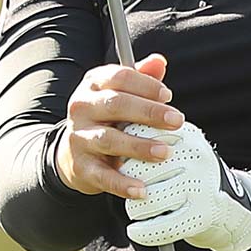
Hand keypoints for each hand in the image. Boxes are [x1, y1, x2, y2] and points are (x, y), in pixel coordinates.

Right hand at [55, 53, 187, 199]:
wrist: (73, 153)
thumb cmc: (107, 118)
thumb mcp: (120, 94)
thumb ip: (141, 78)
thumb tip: (160, 61)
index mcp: (94, 85)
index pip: (119, 77)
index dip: (145, 85)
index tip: (168, 96)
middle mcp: (82, 107)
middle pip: (115, 104)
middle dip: (148, 112)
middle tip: (176, 121)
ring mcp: (79, 137)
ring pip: (109, 139)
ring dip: (139, 146)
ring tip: (165, 152)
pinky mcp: (81, 165)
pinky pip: (102, 175)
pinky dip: (122, 184)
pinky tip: (142, 189)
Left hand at [118, 121, 250, 250]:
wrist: (230, 208)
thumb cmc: (191, 176)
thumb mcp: (178, 149)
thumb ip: (150, 140)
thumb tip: (115, 143)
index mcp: (186, 136)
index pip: (141, 139)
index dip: (126, 155)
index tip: (122, 164)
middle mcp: (195, 158)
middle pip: (140, 170)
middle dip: (126, 183)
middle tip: (128, 191)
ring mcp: (200, 185)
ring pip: (149, 199)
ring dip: (134, 209)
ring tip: (135, 210)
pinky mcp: (202, 213)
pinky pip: (162, 225)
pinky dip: (143, 232)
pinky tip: (135, 231)